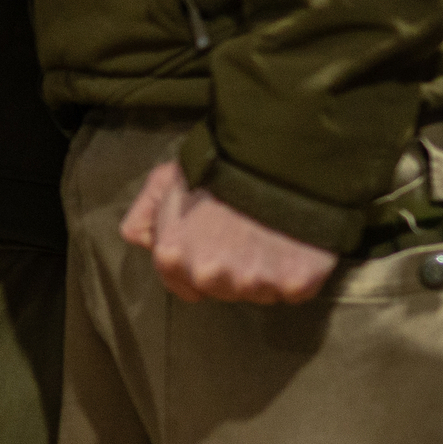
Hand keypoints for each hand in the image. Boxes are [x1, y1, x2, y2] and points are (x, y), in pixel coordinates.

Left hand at [118, 158, 338, 304]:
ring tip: (273, 235)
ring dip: (268, 272)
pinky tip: (297, 243)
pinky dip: (300, 272)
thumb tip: (142, 240)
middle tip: (248, 234)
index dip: (204, 266)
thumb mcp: (165, 180)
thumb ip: (144, 216)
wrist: (275, 152)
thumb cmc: (218, 164)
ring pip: (262, 291)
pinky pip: (298, 289)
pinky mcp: (296, 282)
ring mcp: (255, 282)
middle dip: (235, 269)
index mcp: (174, 257)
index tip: (219, 245)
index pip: (187, 289)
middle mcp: (211, 276)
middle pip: (226, 290)